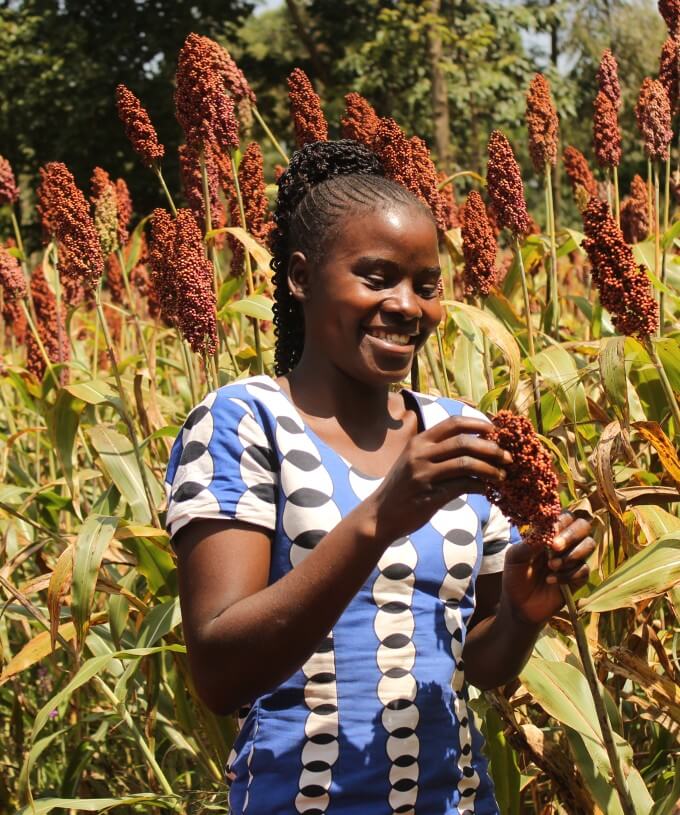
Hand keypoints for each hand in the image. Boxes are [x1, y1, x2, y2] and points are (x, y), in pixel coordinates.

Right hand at [369, 416, 511, 541]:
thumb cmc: (402, 488)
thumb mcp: (413, 461)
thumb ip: (437, 451)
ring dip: (490, 469)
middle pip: (464, 442)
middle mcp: (420, 454)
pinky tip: (487, 490)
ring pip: (467, 464)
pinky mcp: (430, 495)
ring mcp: (424, 475)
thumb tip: (475, 446)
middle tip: (508, 457)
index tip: (495, 431)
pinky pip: (463, 486)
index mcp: (419, 442)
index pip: (453, 423)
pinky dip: (480, 487)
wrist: (380, 516)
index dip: (478, 424)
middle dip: (491, 449)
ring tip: (502, 476)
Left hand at [501, 512, 594, 625]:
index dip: (561, 521)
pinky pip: (584, 570)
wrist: (519, 605)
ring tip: (551, 566)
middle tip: (555, 547)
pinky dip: (568, 575)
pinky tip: (551, 580)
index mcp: (549, 533)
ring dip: (571, 555)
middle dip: (571, 534)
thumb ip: (530, 543)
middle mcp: (565, 543)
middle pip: (583, 526)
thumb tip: (547, 532)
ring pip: (589, 545)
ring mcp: (573, 560)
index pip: (564, 516)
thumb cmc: (515, 576)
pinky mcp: (579, 578)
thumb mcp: (515, 557)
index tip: (551, 531)